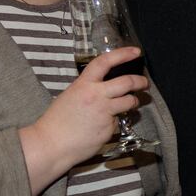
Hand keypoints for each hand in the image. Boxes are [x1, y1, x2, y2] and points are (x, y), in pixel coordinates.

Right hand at [18, 47, 146, 193]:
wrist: (51, 144)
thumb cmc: (57, 121)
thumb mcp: (70, 96)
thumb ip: (88, 90)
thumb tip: (105, 88)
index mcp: (83, 84)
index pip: (105, 62)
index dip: (122, 54)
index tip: (135, 51)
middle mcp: (96, 95)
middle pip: (126, 82)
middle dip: (140, 81)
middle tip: (144, 83)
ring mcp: (104, 112)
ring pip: (129, 102)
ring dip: (134, 101)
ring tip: (132, 103)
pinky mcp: (109, 128)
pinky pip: (118, 122)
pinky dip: (114, 122)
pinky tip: (101, 127)